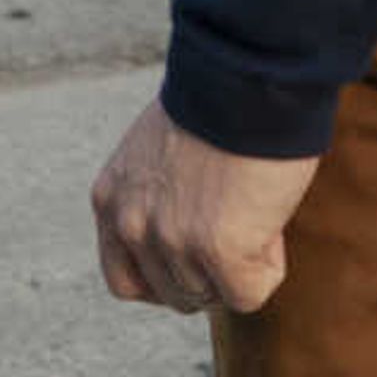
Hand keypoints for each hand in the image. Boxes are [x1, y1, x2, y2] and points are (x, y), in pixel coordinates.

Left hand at [92, 100, 317, 315]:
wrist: (246, 80)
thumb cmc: (216, 108)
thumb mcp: (157, 156)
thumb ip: (154, 201)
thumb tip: (181, 246)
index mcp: (109, 199)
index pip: (124, 281)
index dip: (167, 278)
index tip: (198, 256)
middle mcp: (130, 223)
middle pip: (174, 295)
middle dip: (210, 274)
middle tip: (236, 223)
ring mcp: (171, 239)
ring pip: (214, 297)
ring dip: (241, 265)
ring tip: (250, 209)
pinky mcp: (218, 250)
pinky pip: (249, 294)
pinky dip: (268, 266)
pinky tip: (267, 219)